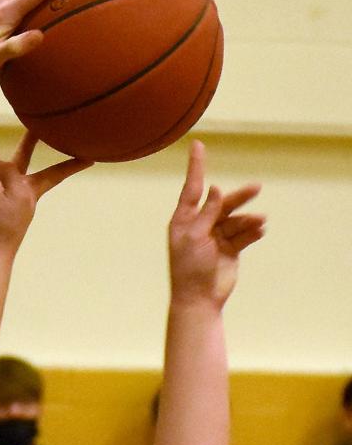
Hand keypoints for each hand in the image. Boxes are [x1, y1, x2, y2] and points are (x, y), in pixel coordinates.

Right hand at [0, 115, 91, 257]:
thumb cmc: (8, 228)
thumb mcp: (18, 196)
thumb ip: (8, 171)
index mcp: (30, 188)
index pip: (56, 172)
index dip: (72, 163)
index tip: (91, 154)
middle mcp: (10, 183)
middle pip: (22, 154)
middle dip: (29, 136)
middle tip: (34, 112)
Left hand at [169, 141, 264, 307]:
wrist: (199, 299)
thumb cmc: (189, 269)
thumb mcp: (195, 238)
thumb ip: (206, 213)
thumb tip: (214, 189)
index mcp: (184, 220)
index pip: (192, 189)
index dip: (196, 167)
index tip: (198, 145)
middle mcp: (200, 225)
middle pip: (222, 203)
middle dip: (239, 197)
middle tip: (256, 188)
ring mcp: (216, 237)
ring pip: (236, 219)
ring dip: (248, 219)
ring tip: (260, 220)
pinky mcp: (231, 249)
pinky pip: (244, 235)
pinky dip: (252, 231)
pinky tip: (260, 229)